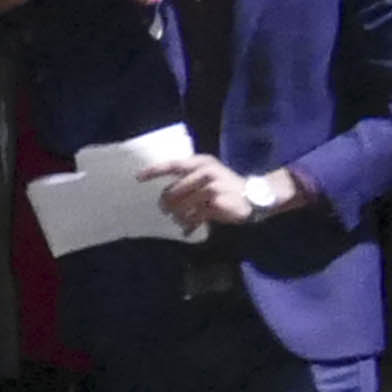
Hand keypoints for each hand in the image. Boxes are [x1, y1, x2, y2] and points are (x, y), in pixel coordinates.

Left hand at [148, 156, 288, 233]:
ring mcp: (211, 186)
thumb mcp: (207, 178)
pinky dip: (189, 224)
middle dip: (166, 205)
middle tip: (167, 212)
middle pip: (172, 191)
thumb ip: (186, 184)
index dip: (153, 171)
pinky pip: (193, 216)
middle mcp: (205, 171)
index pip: (172, 165)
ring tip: (180, 221)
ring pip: (180, 206)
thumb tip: (163, 201)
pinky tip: (188, 229)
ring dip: (178, 216)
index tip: (137, 178)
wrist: (253, 196)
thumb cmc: (225, 187)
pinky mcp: (216, 202)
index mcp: (201, 162)